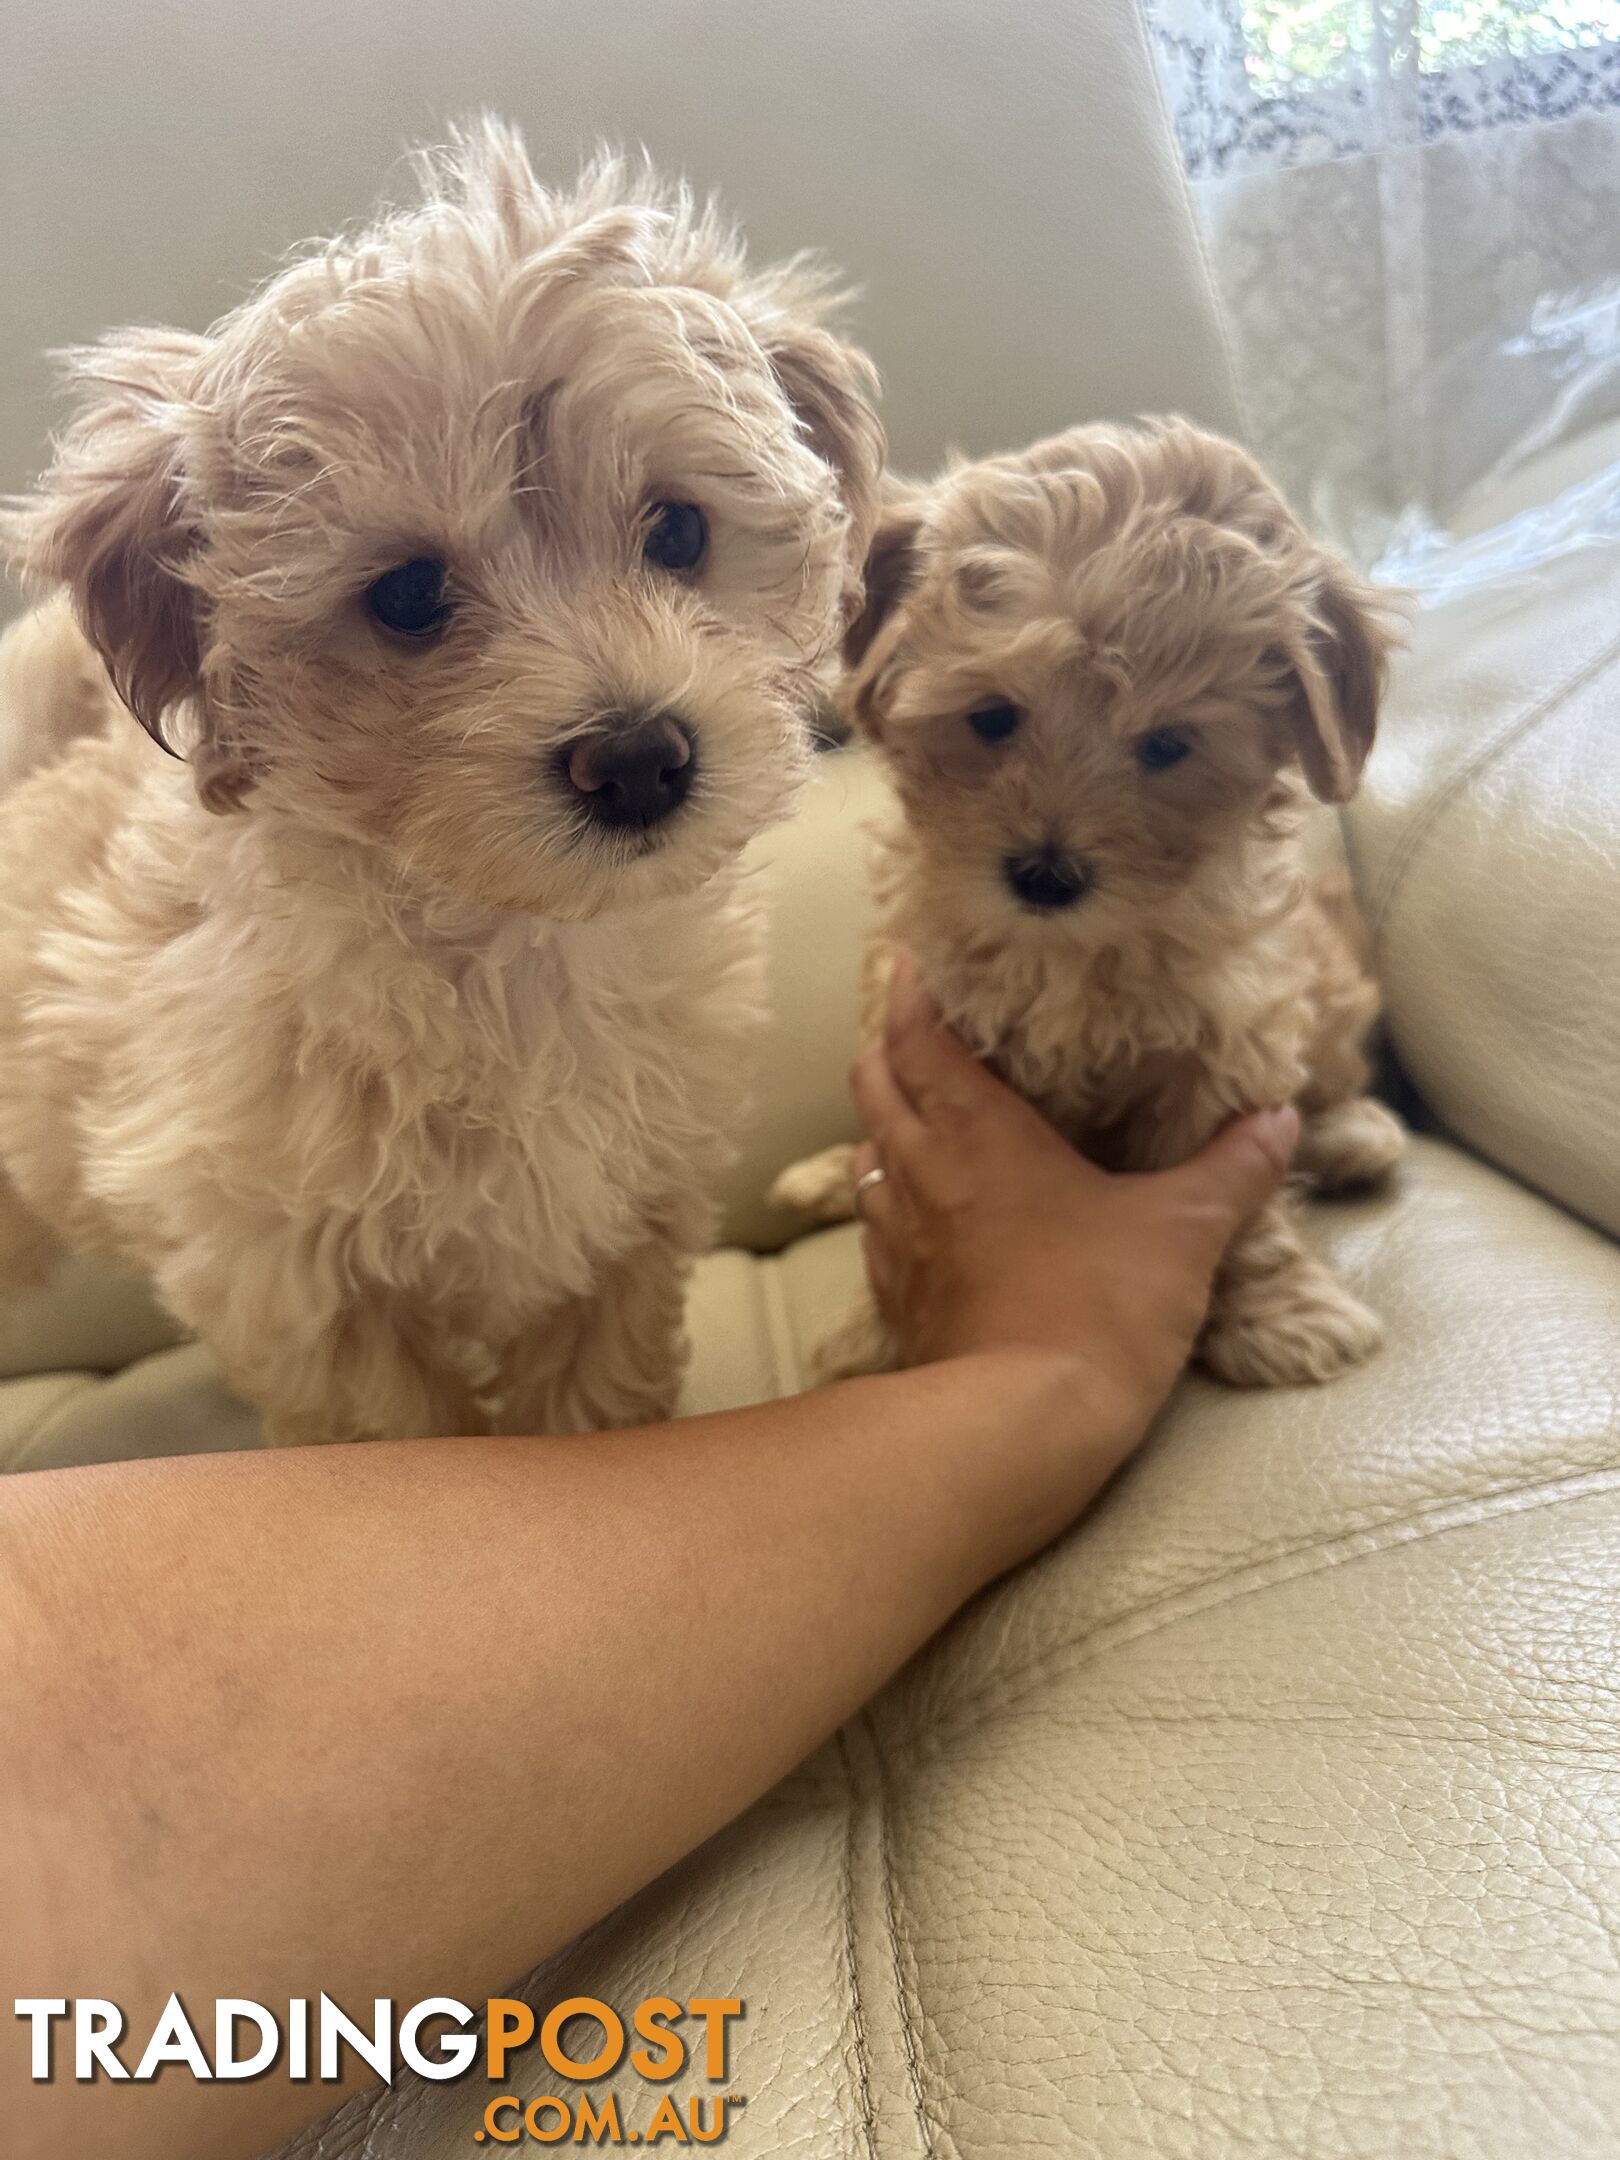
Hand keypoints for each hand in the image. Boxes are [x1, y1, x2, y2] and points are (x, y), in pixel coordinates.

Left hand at [851, 953, 1298, 1441]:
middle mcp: (922, 1170)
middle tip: (919, 1027)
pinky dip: (891, 1198)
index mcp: (977, 1131)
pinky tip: (923, 1211)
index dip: (913, 993)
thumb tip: (1277, 1121)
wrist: (1020, 1426)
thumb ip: (1231, 1171)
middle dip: (889, 1046)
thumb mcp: (1183, 1233)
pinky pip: (879, 1226)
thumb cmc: (1096, 1309)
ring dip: (886, 1122)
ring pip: (870, 1152)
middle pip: (877, 1081)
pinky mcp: (898, 1296)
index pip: (920, 1037)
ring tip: (919, 1110)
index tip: (917, 959)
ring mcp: (899, 1237)